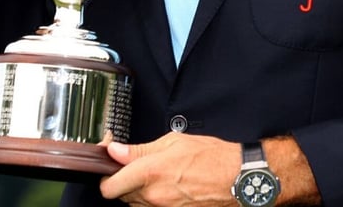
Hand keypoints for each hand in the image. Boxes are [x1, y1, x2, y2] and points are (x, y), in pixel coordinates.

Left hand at [100, 133, 237, 205]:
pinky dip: (154, 200)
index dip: (106, 176)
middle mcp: (153, 196)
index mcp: (150, 172)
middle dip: (124, 181)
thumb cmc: (211, 157)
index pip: (109, 186)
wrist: (236, 178)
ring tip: (158, 176)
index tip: (111, 165)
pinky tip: (168, 187)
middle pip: (121, 195)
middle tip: (137, 167)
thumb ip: (139, 149)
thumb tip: (115, 151)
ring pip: (136, 204)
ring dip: (139, 192)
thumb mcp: (173, 142)